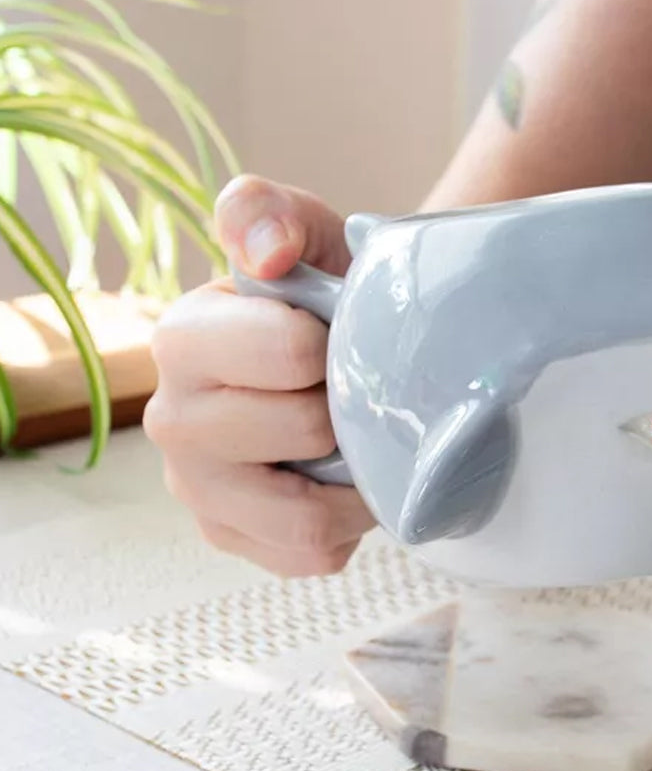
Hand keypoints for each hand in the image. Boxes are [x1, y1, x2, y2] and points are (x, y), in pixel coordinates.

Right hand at [144, 174, 373, 575]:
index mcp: (183, 339)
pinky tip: (340, 483)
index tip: (339, 339)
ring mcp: (197, 490)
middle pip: (307, 433)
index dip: (339, 347)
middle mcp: (172, 421)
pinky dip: (347, 526)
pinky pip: (310, 555)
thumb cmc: (313, 297)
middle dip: (350, 411)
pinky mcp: (230, 537)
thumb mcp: (300, 233)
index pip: (292, 354)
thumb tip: (268, 253)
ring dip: (357, 482)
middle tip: (352, 393)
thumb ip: (272, 215)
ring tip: (359, 444)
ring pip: (307, 519)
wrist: (324, 358)